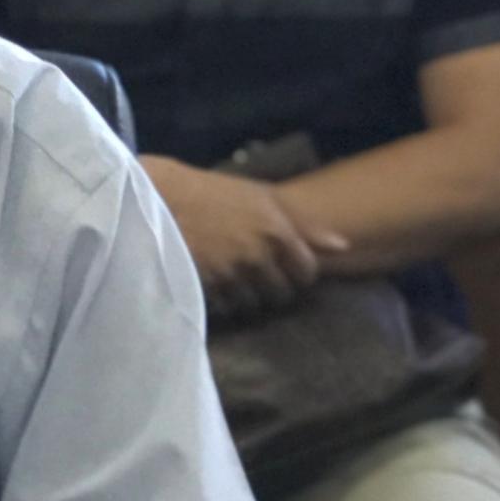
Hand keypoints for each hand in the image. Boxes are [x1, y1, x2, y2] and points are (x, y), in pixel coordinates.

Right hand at [141, 157, 348, 320]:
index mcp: (277, 230)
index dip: (294, 273)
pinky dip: (219, 301)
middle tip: (249, 273)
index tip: (278, 267)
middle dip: (268, 288)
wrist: (156, 195)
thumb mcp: (260, 197)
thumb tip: (343, 246)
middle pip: (280, 295)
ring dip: (242, 297)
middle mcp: (258, 254)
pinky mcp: (204, 286)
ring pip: (251, 305)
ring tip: (226, 277)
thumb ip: (303, 224)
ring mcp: (230, 273)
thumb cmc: (211, 192)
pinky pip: (224, 308)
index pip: (306, 273)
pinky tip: (209, 282)